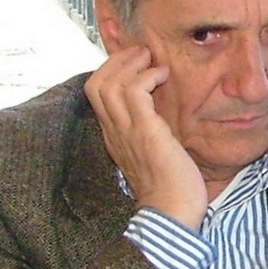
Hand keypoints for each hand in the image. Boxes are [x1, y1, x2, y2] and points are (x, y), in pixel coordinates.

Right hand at [84, 47, 207, 229]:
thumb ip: (150, 133)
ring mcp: (127, 132)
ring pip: (109, 83)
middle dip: (117, 61)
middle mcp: (114, 132)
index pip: (97, 95)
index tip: (135, 65)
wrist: (172, 214)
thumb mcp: (154, 153)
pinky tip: (163, 76)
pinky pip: (134, 91)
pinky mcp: (145, 131)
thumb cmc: (171, 189)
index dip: (111, 72)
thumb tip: (163, 116)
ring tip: (152, 60)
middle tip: (142, 55)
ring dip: (131, 63)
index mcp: (114, 137)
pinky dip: (147, 76)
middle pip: (95, 83)